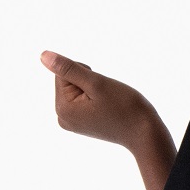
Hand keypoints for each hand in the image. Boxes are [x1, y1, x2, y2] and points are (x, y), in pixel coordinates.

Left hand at [41, 51, 156, 150]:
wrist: (146, 134)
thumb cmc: (125, 107)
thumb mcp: (96, 83)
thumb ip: (69, 68)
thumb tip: (43, 56)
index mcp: (62, 108)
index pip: (64, 72)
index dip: (86, 73)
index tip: (101, 88)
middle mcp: (62, 118)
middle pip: (68, 81)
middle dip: (89, 82)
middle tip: (107, 97)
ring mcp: (72, 123)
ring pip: (78, 89)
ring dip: (94, 89)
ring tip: (109, 103)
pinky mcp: (82, 123)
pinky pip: (84, 99)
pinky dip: (96, 98)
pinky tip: (107, 109)